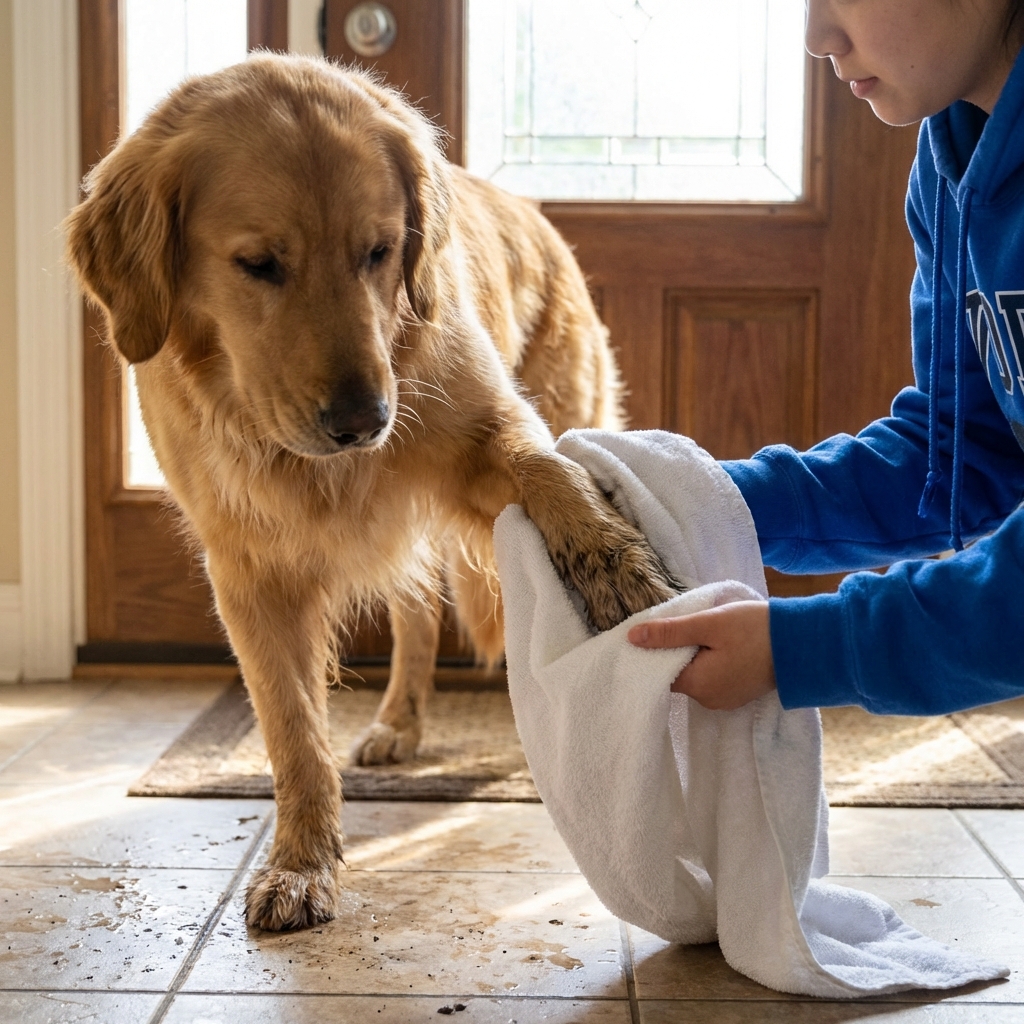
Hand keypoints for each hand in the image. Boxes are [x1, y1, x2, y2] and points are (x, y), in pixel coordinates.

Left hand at [627, 601, 775, 710]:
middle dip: (677, 650)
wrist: (804, 643)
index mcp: (697, 686)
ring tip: (703, 630)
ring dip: (695, 654)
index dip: (655, 651)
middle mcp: (708, 699)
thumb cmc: (754, 630)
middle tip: (684, 623)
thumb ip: (670, 632)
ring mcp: (726, 698)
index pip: (659, 672)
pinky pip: (713, 676)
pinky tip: (718, 642)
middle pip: (678, 674)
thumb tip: (632, 638)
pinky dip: (710, 660)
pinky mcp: (739, 691)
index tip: (657, 630)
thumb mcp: (708, 624)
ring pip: (696, 674)